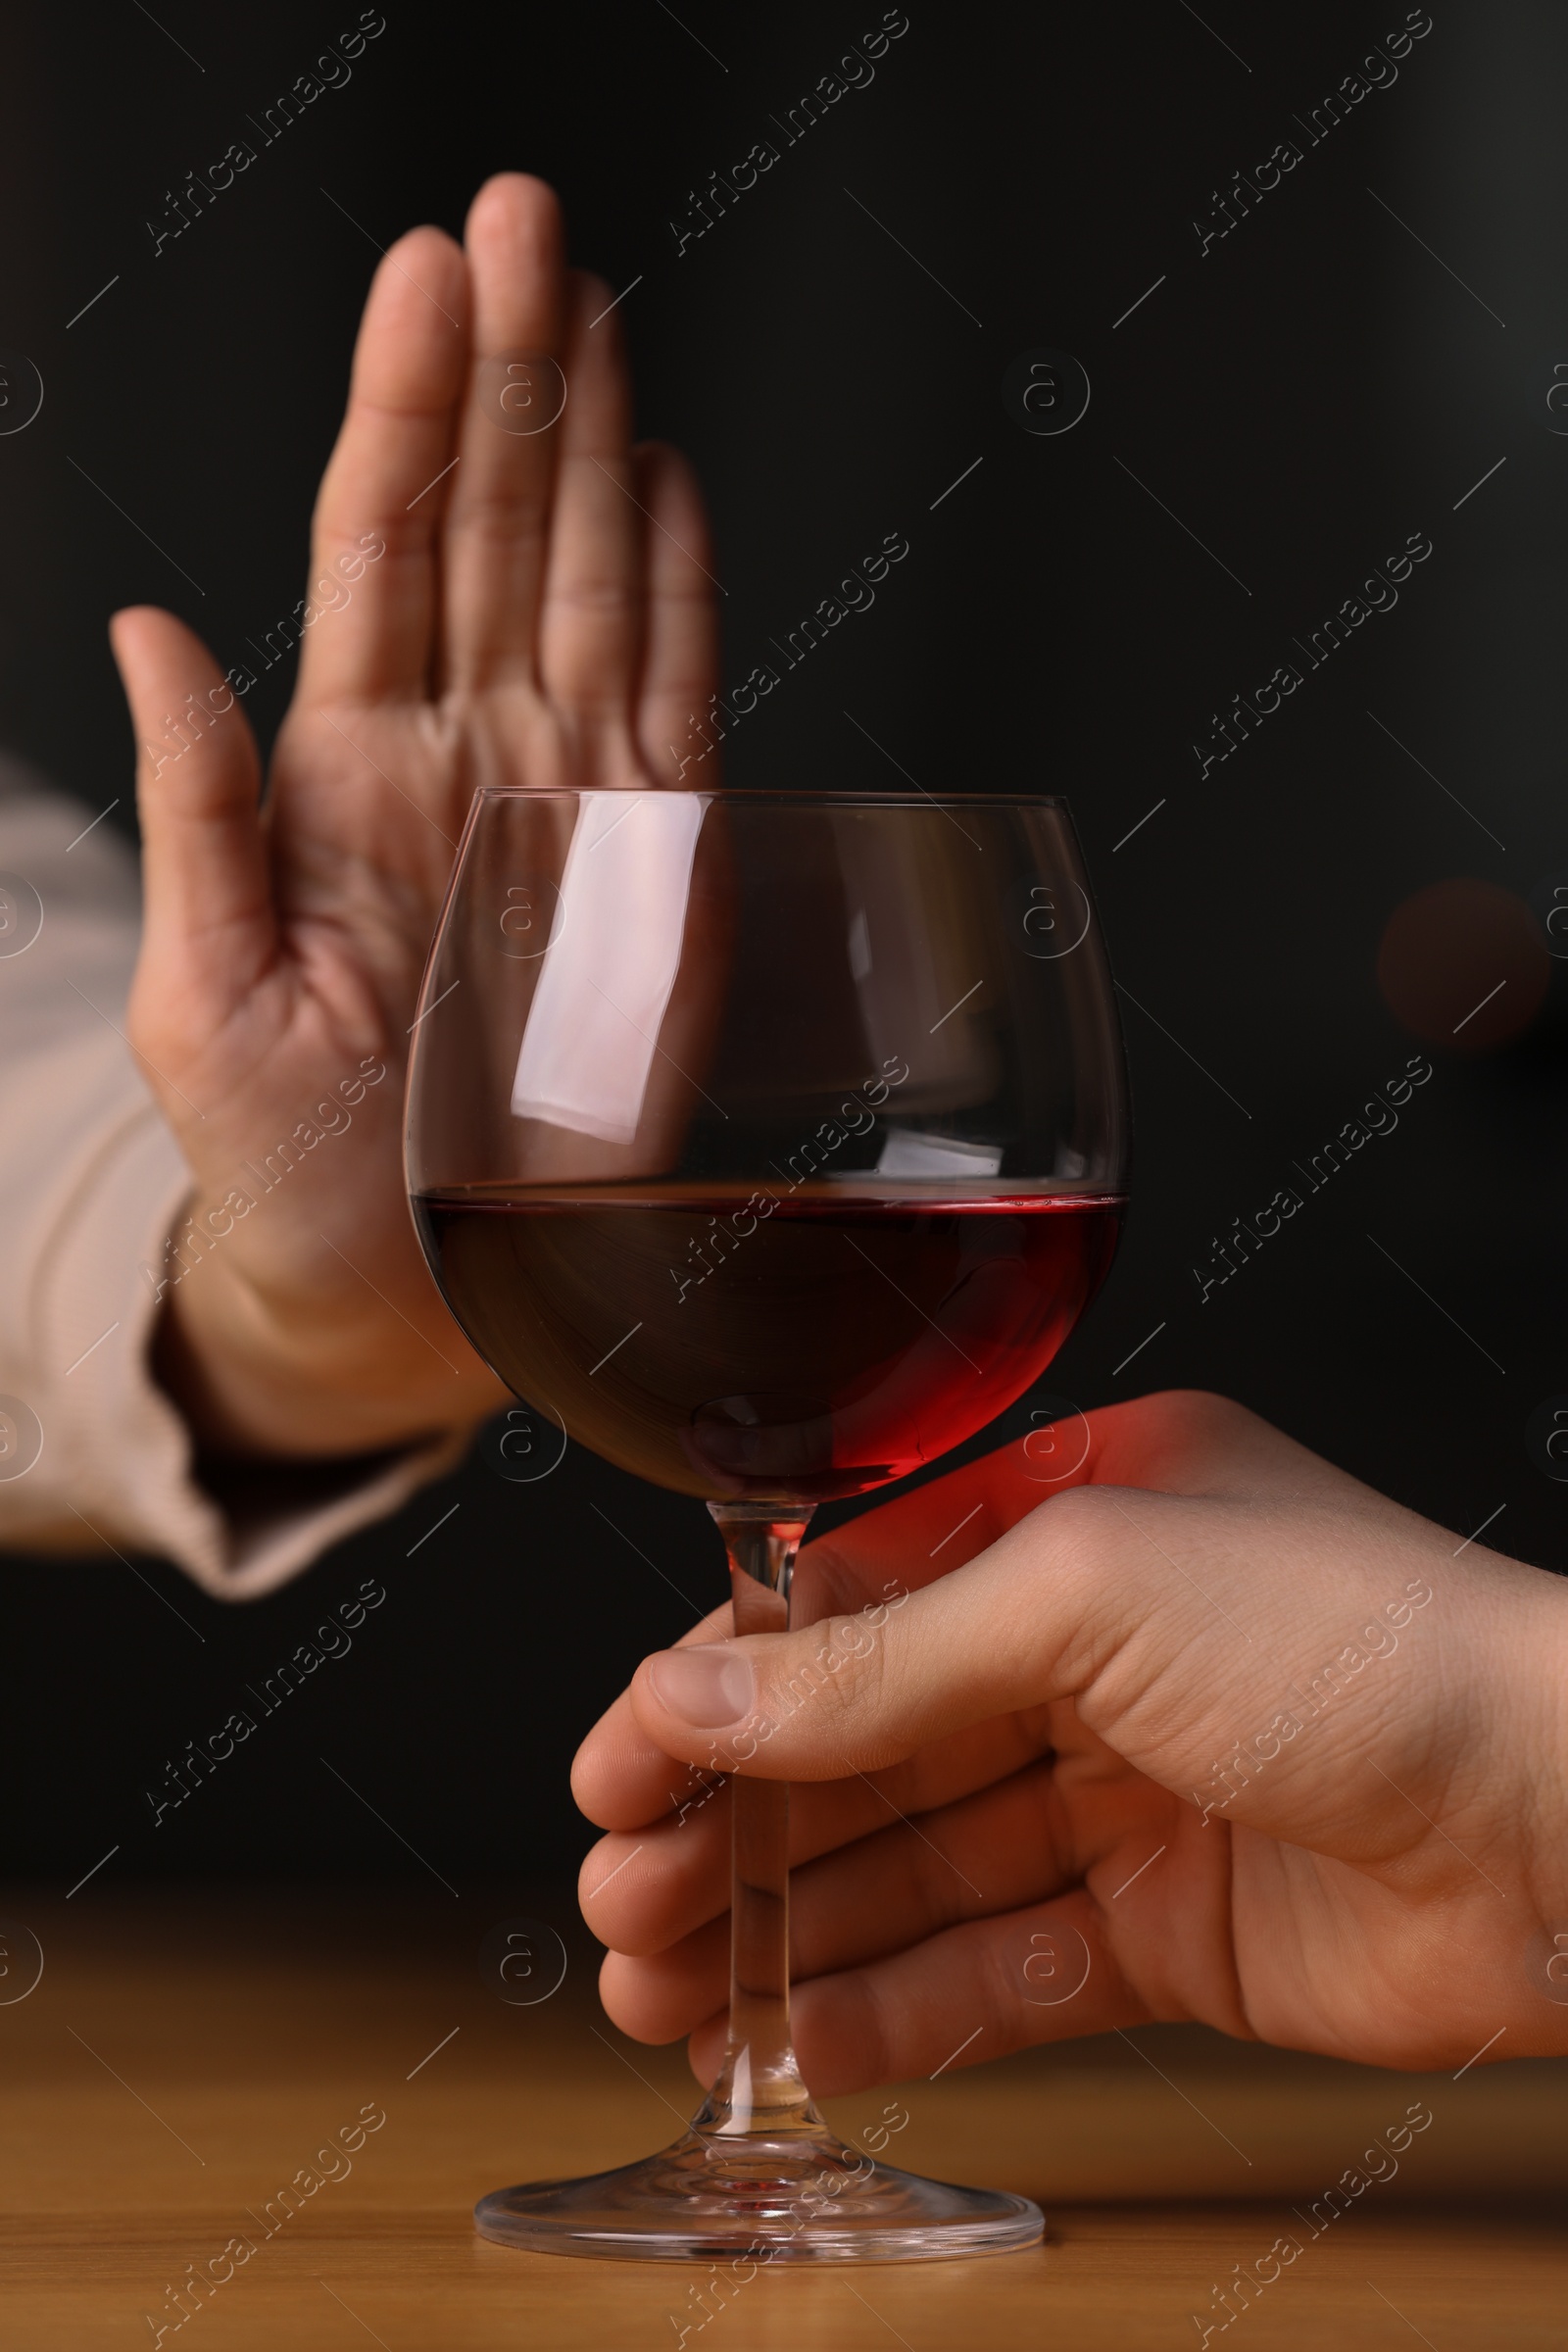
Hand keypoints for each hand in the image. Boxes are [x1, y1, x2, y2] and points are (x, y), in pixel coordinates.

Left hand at [112, 174, 716, 1456]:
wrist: (402, 1290)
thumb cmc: (289, 1163)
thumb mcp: (203, 995)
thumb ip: (198, 811)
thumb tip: (146, 630)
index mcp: (347, 778)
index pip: (384, 548)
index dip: (408, 406)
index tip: (428, 271)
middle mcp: (463, 763)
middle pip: (492, 528)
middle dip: (513, 369)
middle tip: (525, 216)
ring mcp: (564, 807)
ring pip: (585, 583)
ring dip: (596, 442)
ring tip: (596, 302)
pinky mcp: (654, 874)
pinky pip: (676, 706)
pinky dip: (678, 593)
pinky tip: (666, 486)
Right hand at [573, 1391, 1567, 2093]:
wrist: (1567, 1820)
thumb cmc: (1368, 1641)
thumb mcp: (1086, 1592)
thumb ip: (880, 1658)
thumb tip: (692, 1693)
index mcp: (1070, 1516)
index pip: (846, 1603)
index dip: (721, 1687)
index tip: (616, 1765)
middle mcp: (1093, 1649)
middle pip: (867, 1746)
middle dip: (737, 1823)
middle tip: (625, 1899)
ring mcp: (1128, 1794)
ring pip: (915, 1867)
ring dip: (788, 1929)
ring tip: (664, 1994)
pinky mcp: (1167, 1930)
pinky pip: (999, 1972)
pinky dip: (894, 2010)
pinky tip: (794, 2043)